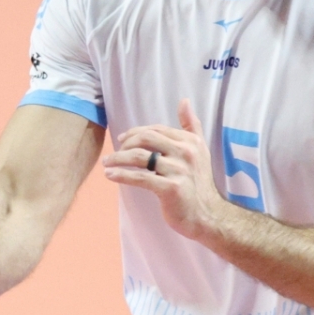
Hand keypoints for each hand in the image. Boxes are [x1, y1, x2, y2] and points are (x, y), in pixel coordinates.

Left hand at [102, 99, 225, 239]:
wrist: (207, 214)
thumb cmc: (199, 183)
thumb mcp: (199, 150)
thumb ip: (191, 125)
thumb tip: (184, 100)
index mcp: (190, 141)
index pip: (156, 130)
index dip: (136, 132)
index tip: (122, 139)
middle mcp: (185, 152)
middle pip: (145, 139)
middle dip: (125, 143)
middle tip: (114, 152)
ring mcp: (178, 170)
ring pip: (139, 157)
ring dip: (118, 158)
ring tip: (106, 163)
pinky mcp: (171, 188)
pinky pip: (140, 178)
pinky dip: (121, 175)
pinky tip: (110, 175)